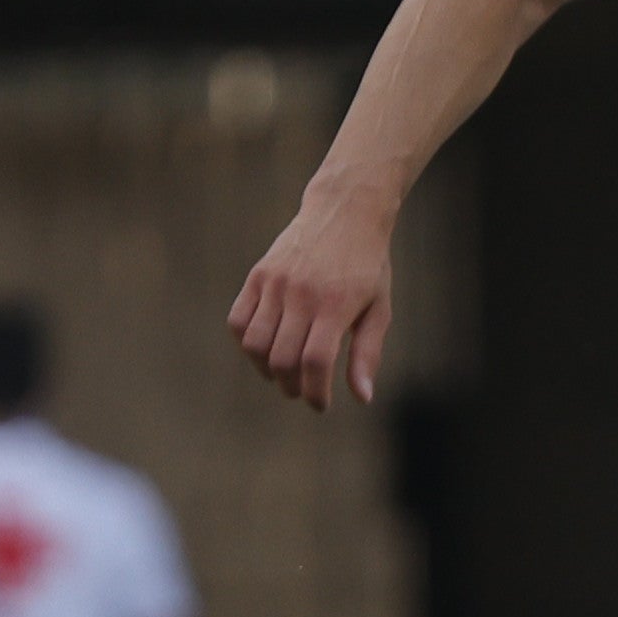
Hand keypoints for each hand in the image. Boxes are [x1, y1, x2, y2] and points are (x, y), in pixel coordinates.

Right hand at [231, 184, 398, 409]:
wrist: (345, 211)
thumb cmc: (367, 265)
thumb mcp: (379, 308)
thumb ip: (367, 353)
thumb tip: (362, 398)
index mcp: (335, 305)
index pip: (315, 362)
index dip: (315, 392)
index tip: (320, 405)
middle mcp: (301, 294)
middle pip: (282, 358)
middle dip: (292, 386)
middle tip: (302, 390)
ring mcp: (275, 283)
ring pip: (255, 344)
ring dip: (265, 369)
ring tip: (282, 373)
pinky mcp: (258, 275)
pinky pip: (238, 320)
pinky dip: (246, 343)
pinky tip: (264, 348)